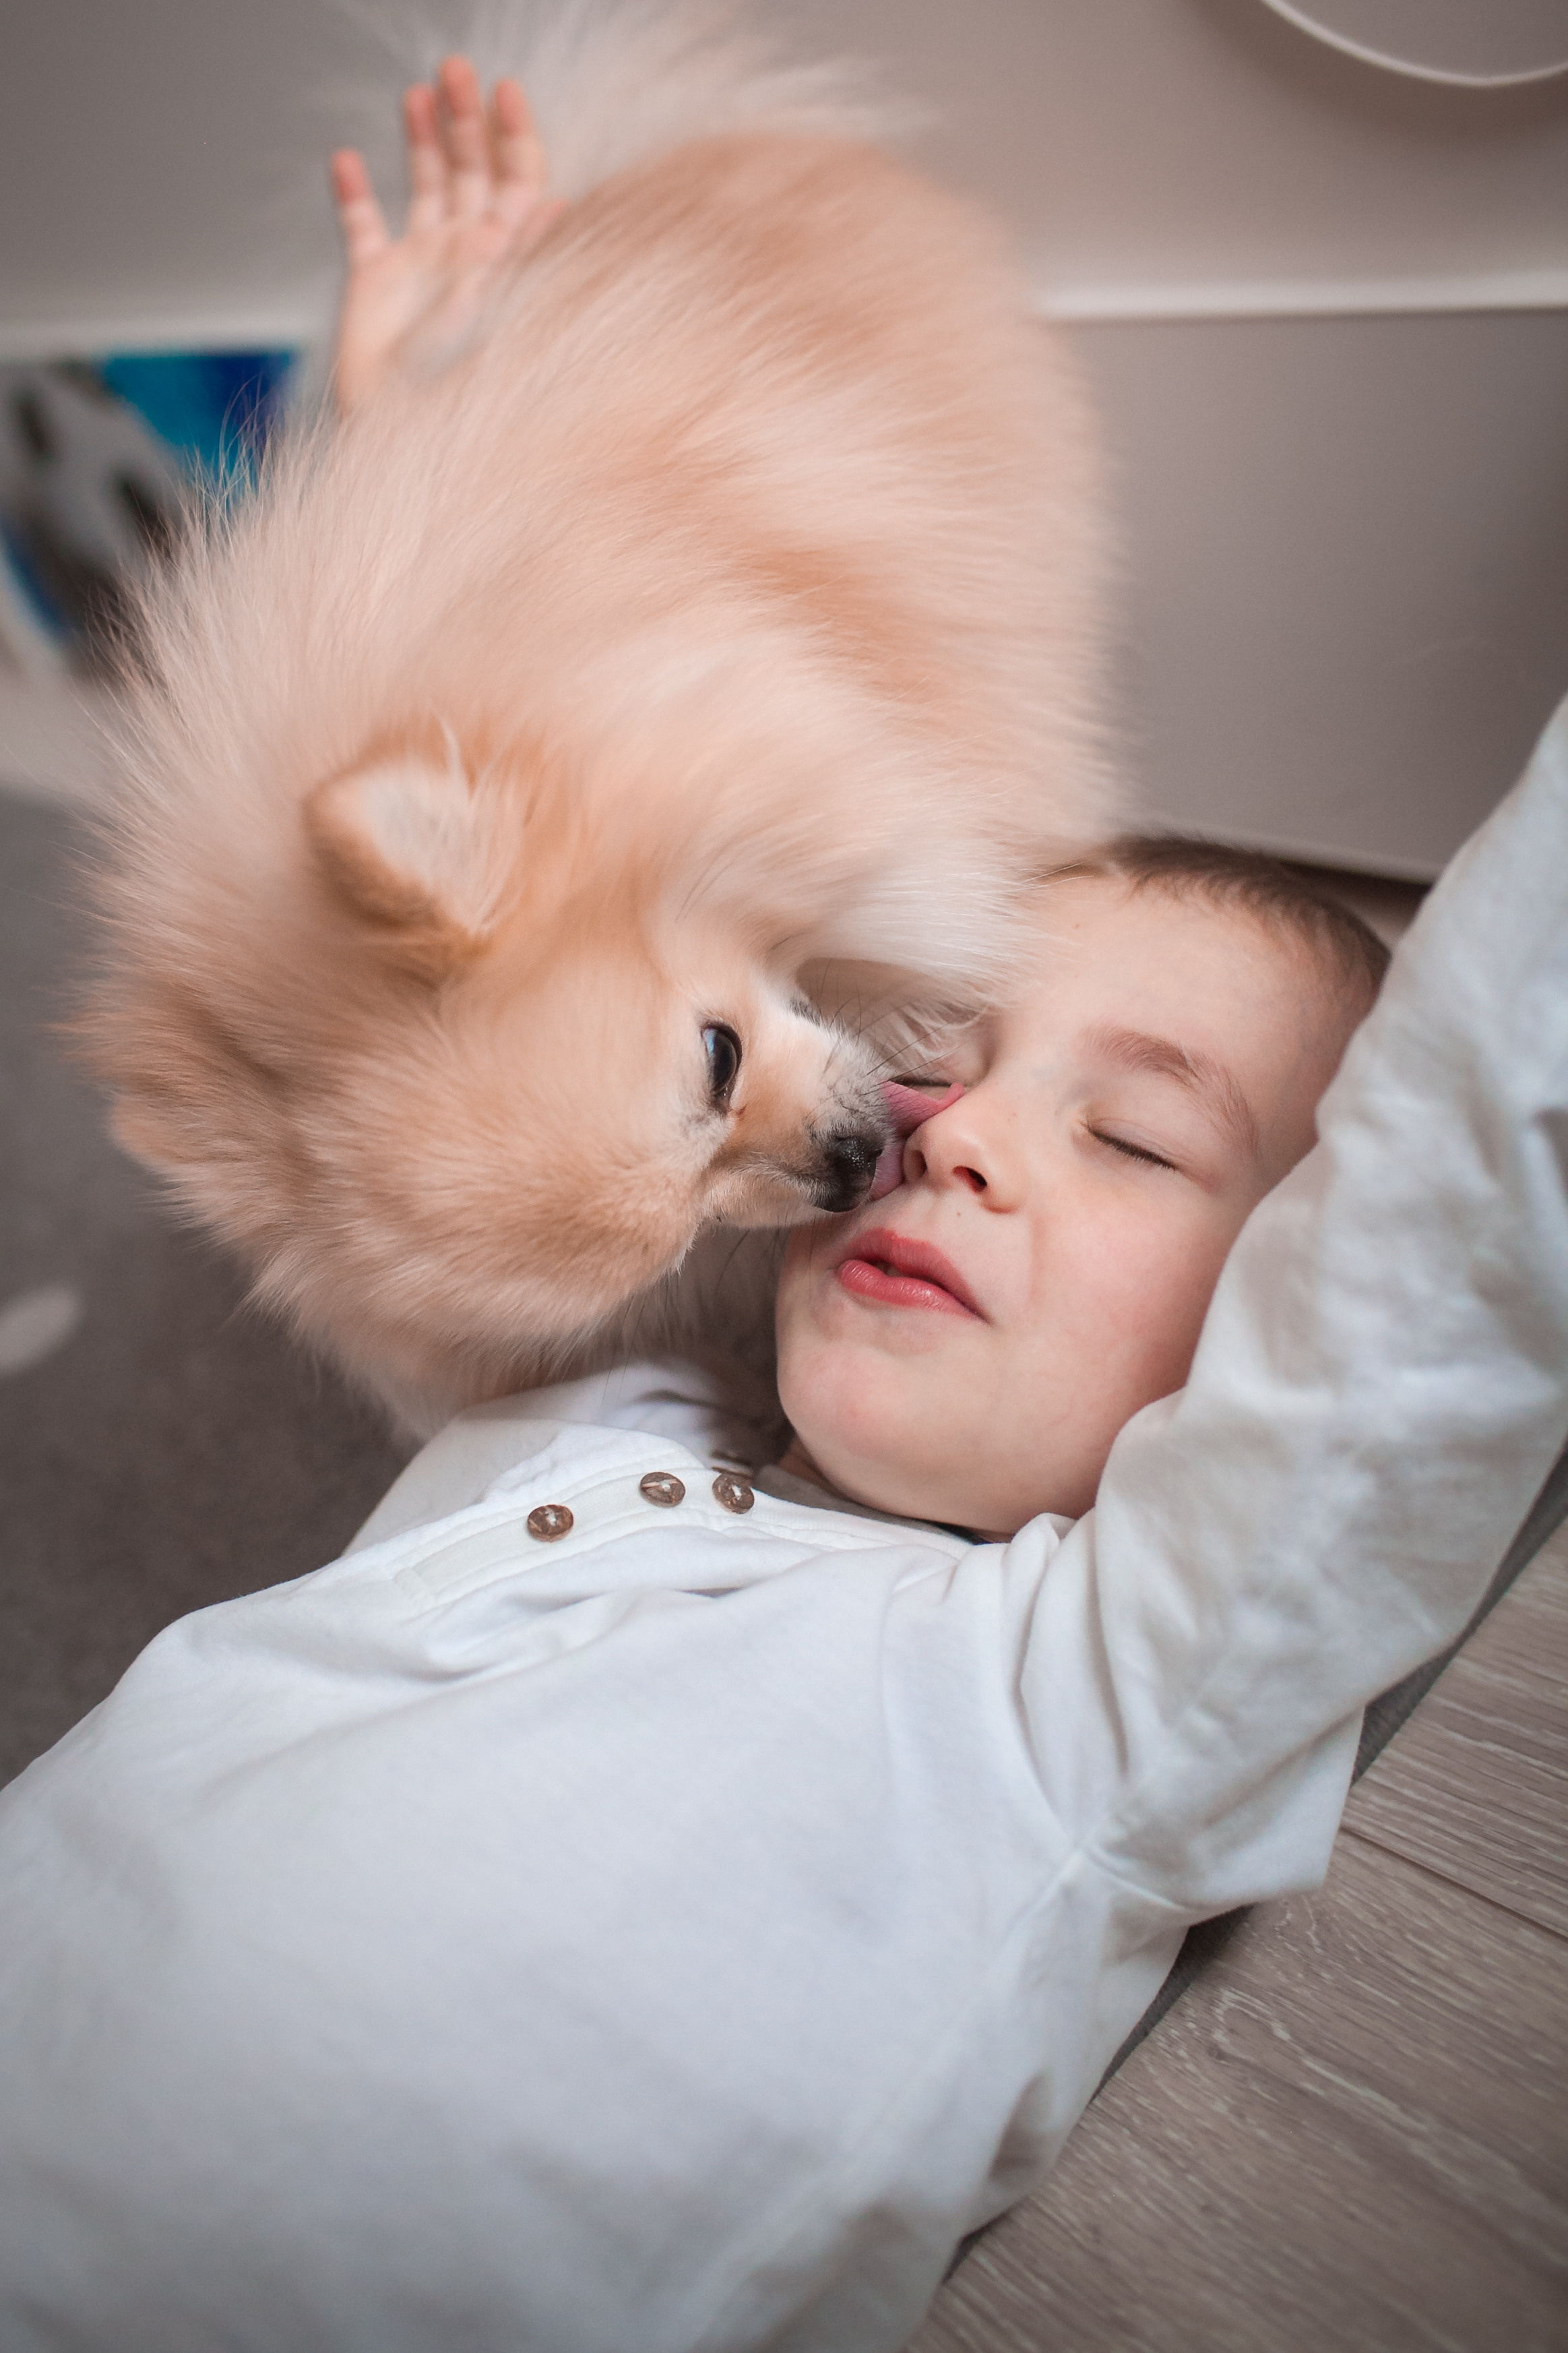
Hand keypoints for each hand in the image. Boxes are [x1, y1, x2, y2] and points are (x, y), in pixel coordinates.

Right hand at [329, 56, 565, 414]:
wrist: (397, 442)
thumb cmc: (452, 399)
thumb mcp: (493, 325)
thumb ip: (519, 266)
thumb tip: (553, 207)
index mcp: (501, 262)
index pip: (517, 184)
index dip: (515, 135)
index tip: (506, 90)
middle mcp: (465, 255)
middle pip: (472, 171)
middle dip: (466, 119)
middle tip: (457, 70)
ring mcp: (420, 265)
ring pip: (425, 185)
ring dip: (421, 138)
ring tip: (417, 95)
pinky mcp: (374, 283)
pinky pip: (363, 226)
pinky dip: (352, 194)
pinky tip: (346, 161)